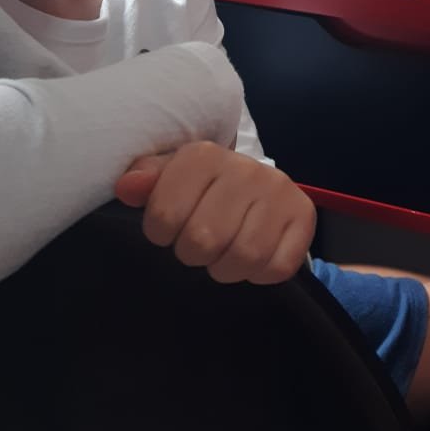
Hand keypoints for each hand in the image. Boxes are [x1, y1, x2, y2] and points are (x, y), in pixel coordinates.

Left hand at [113, 141, 315, 284]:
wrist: (256, 189)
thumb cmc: (203, 189)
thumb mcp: (170, 179)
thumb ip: (146, 181)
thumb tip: (126, 187)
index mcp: (204, 155)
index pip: (163, 214)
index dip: (160, 233)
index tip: (169, 228)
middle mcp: (245, 168)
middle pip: (202, 240)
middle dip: (193, 253)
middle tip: (198, 245)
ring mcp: (278, 191)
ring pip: (242, 257)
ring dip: (225, 268)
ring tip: (222, 254)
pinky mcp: (303, 216)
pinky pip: (275, 267)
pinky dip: (259, 275)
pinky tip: (253, 258)